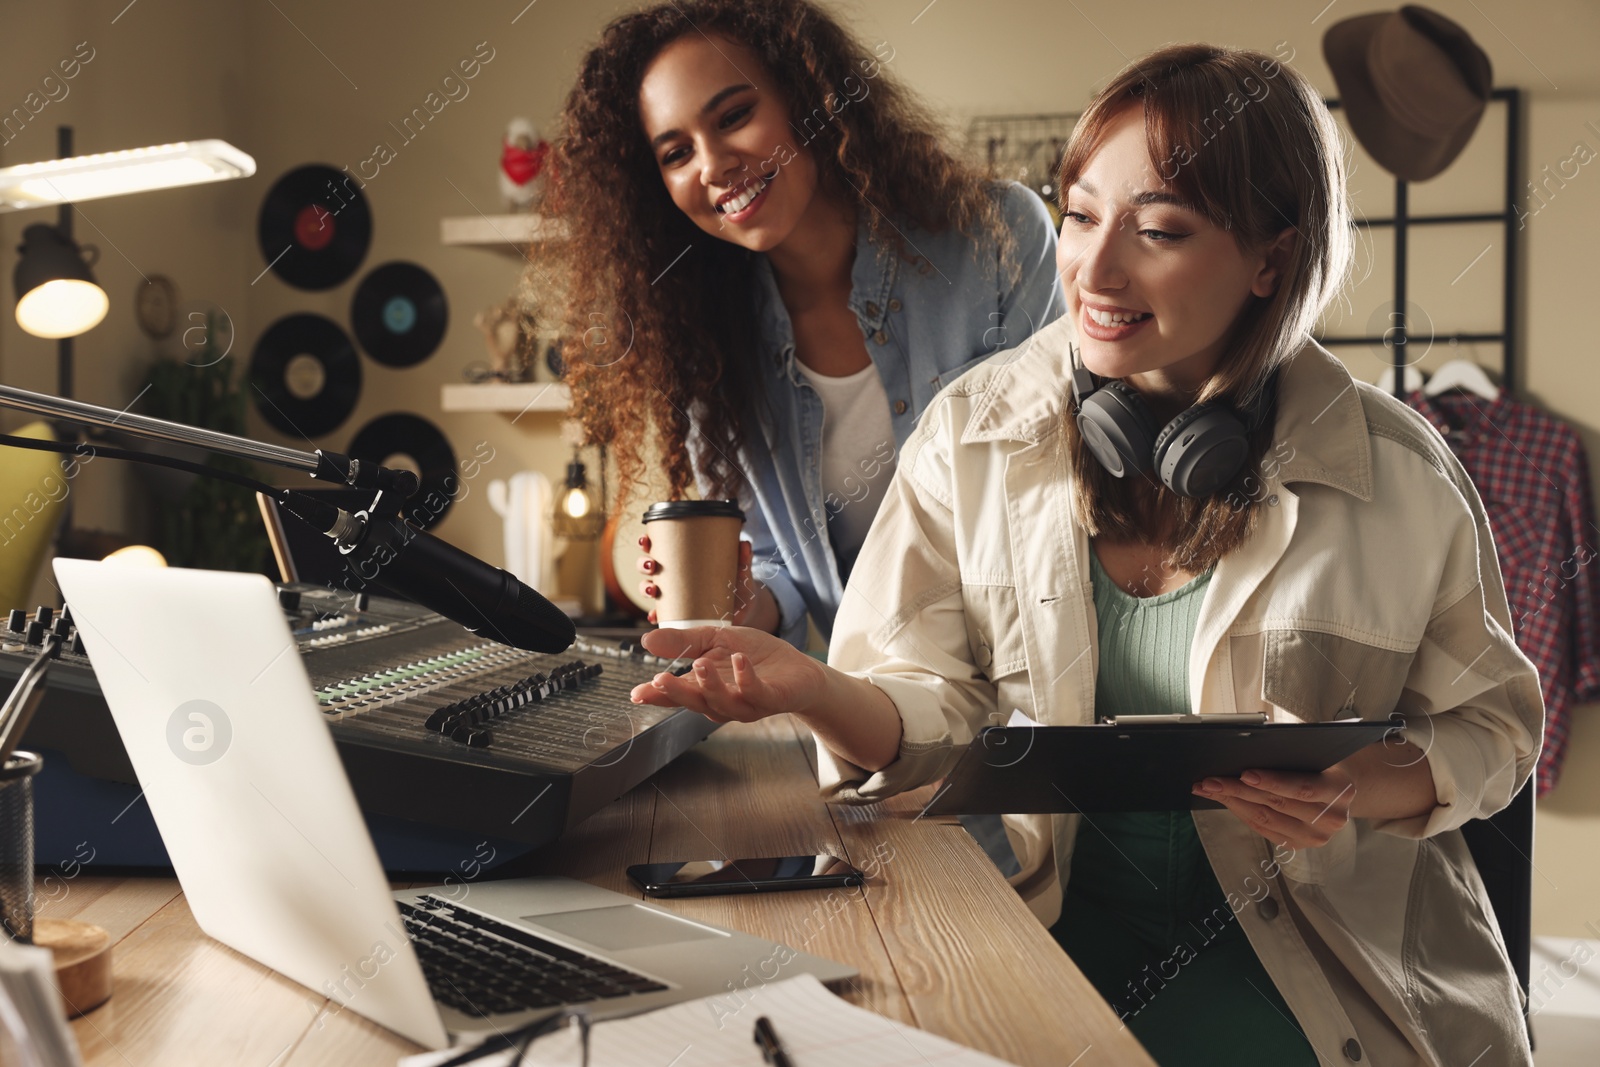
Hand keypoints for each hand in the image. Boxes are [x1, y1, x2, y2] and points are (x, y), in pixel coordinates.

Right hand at [627, 625, 827, 723]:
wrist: (798, 669)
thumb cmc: (755, 657)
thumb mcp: (716, 640)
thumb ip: (684, 642)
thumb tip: (646, 640)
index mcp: (706, 689)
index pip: (677, 695)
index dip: (657, 695)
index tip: (637, 694)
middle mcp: (723, 702)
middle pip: (696, 702)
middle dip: (677, 693)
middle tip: (659, 680)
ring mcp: (747, 704)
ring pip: (723, 703)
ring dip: (710, 685)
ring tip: (699, 664)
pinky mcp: (771, 698)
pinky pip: (756, 693)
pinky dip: (746, 678)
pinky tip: (739, 661)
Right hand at [637, 535, 778, 632]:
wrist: (744, 609)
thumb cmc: (737, 585)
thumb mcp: (740, 571)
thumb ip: (742, 559)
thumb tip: (745, 543)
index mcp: (683, 560)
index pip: (660, 547)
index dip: (647, 543)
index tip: (646, 540)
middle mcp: (673, 577)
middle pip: (649, 567)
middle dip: (644, 564)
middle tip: (651, 566)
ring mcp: (673, 596)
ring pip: (650, 589)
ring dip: (645, 589)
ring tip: (653, 590)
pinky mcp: (678, 615)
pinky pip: (661, 615)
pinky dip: (655, 616)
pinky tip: (655, 616)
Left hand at [1193, 766, 1354, 849]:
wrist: (1340, 787)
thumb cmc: (1322, 762)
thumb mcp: (1315, 751)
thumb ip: (1291, 752)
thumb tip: (1247, 748)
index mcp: (1340, 790)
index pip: (1302, 788)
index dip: (1272, 782)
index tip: (1244, 774)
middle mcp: (1332, 818)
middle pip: (1277, 804)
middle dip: (1239, 790)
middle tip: (1211, 780)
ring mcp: (1316, 836)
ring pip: (1266, 819)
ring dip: (1232, 802)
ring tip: (1208, 789)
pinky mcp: (1300, 844)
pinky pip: (1264, 829)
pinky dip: (1240, 813)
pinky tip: (1224, 800)